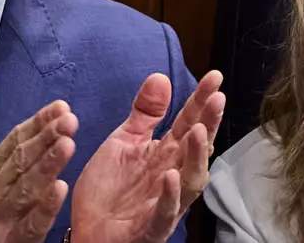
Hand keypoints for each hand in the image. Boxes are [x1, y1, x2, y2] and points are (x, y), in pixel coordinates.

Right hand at [0, 100, 77, 242]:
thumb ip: (15, 161)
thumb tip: (45, 130)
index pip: (15, 141)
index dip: (39, 122)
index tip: (61, 107)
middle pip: (21, 159)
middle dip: (46, 136)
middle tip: (69, 120)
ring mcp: (0, 217)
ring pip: (26, 186)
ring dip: (47, 164)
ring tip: (68, 145)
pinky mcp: (11, 241)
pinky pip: (31, 223)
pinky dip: (45, 206)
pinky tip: (60, 190)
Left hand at [70, 71, 225, 242]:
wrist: (85, 231)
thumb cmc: (109, 190)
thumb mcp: (124, 142)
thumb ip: (145, 113)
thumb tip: (161, 77)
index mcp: (166, 153)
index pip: (189, 122)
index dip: (202, 100)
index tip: (214, 77)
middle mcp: (173, 175)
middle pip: (197, 148)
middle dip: (209, 123)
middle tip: (217, 99)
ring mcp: (165, 202)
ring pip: (191, 181)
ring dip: (197, 157)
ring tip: (198, 132)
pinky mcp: (151, 227)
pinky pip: (165, 213)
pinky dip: (170, 196)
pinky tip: (170, 176)